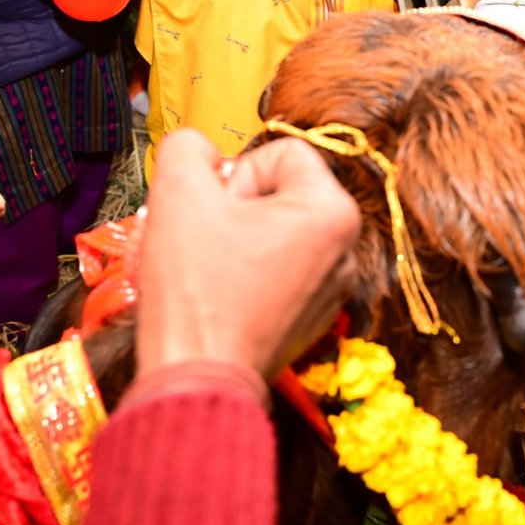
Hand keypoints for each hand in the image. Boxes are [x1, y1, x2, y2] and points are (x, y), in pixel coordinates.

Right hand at [135, 129, 360, 381]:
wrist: (194, 377)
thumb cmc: (194, 288)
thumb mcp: (177, 191)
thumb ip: (188, 148)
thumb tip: (200, 152)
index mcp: (334, 211)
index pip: (280, 153)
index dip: (236, 175)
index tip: (217, 214)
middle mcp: (347, 249)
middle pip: (280, 192)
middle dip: (235, 207)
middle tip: (206, 241)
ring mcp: (333, 289)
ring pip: (274, 231)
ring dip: (236, 239)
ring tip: (209, 270)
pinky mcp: (311, 319)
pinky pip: (277, 270)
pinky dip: (246, 274)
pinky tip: (220, 296)